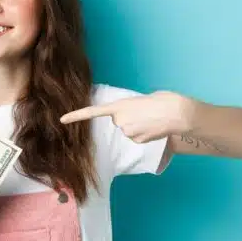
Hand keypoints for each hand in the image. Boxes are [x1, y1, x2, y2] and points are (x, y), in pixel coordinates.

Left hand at [59, 90, 196, 142]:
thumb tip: (133, 117)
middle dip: (128, 117)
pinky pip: (137, 137)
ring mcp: (128, 132)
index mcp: (120, 105)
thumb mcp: (143, 99)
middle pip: (118, 121)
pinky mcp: (138, 140)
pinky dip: (144, 133)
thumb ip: (132, 107)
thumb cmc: (165, 100)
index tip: (62, 120)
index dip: (77, 116)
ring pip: (128, 130)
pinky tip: (154, 127)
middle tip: (144, 111)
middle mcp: (120, 120)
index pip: (93, 112)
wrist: (179, 113)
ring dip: (138, 125)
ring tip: (152, 119)